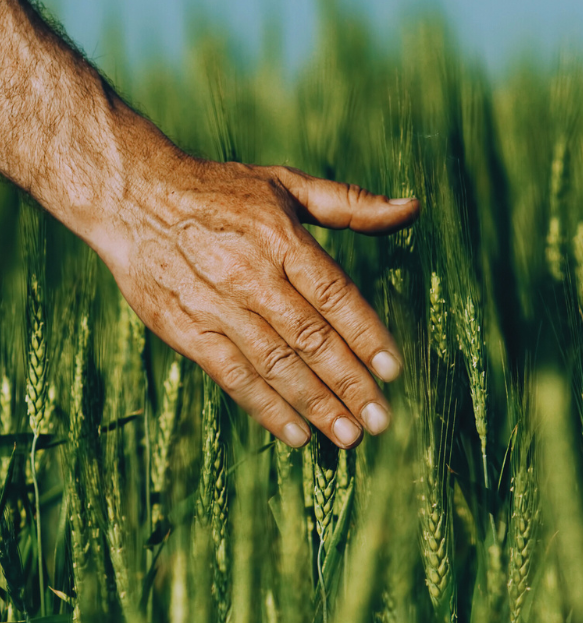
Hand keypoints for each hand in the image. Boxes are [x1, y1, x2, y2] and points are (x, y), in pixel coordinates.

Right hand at [99, 157, 418, 448]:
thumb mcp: (286, 185)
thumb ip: (350, 205)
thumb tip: (412, 209)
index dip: (366, 335)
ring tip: (348, 437)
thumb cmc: (222, 193)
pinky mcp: (186, 330)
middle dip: (349, 383)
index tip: (393, 372)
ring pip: (275, 364)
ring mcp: (215, 305)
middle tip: (380, 422)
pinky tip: (296, 435)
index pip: (334, 295)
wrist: (131, 198)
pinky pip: (232, 376)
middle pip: (310, 338)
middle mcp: (250, 274)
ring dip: (314, 404)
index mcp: (281, 238)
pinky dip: (265, 407)